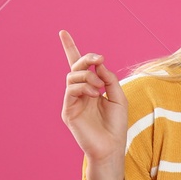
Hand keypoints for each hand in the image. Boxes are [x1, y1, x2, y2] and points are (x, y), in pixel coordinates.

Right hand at [58, 29, 127, 164]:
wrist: (111, 147)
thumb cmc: (116, 124)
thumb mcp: (118, 97)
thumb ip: (110, 79)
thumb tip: (100, 64)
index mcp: (91, 87)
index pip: (78, 65)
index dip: (70, 48)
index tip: (62, 32)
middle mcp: (79, 92)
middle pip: (76, 66)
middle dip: (87, 58)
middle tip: (99, 58)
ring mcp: (72, 101)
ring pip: (72, 76)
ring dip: (88, 76)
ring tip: (100, 87)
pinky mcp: (67, 110)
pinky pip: (71, 90)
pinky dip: (84, 87)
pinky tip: (95, 94)